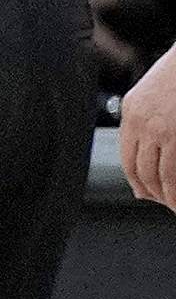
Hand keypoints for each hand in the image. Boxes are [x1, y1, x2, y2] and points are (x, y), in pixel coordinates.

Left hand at [124, 50, 175, 208]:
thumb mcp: (155, 93)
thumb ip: (148, 116)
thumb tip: (147, 148)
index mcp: (131, 111)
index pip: (128, 156)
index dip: (137, 179)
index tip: (145, 192)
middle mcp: (140, 122)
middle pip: (138, 169)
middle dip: (151, 191)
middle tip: (163, 203)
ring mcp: (160, 129)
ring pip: (156, 175)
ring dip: (166, 195)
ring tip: (174, 205)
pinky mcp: (175, 136)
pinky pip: (172, 173)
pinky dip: (175, 191)